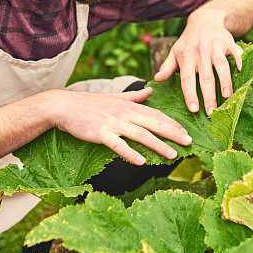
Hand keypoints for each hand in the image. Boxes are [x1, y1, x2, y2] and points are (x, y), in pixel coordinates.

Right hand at [49, 87, 191, 164]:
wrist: (64, 106)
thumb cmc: (88, 104)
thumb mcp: (114, 97)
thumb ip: (134, 96)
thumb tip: (150, 90)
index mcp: (129, 105)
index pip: (156, 113)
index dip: (172, 122)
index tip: (186, 131)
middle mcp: (124, 113)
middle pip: (153, 122)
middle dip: (173, 133)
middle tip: (188, 142)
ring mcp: (113, 123)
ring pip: (140, 134)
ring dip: (158, 145)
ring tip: (172, 155)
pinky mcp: (100, 133)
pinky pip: (118, 145)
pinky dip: (130, 153)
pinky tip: (141, 161)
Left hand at [153, 9, 243, 115]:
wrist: (205, 19)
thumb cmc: (189, 41)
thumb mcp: (175, 51)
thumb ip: (167, 66)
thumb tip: (156, 80)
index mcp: (186, 56)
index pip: (187, 79)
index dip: (190, 94)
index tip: (193, 109)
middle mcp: (200, 52)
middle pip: (205, 77)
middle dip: (209, 96)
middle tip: (212, 113)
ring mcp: (215, 47)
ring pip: (221, 66)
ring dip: (225, 81)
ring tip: (228, 97)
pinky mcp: (228, 42)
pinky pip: (235, 52)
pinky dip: (238, 60)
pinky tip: (241, 70)